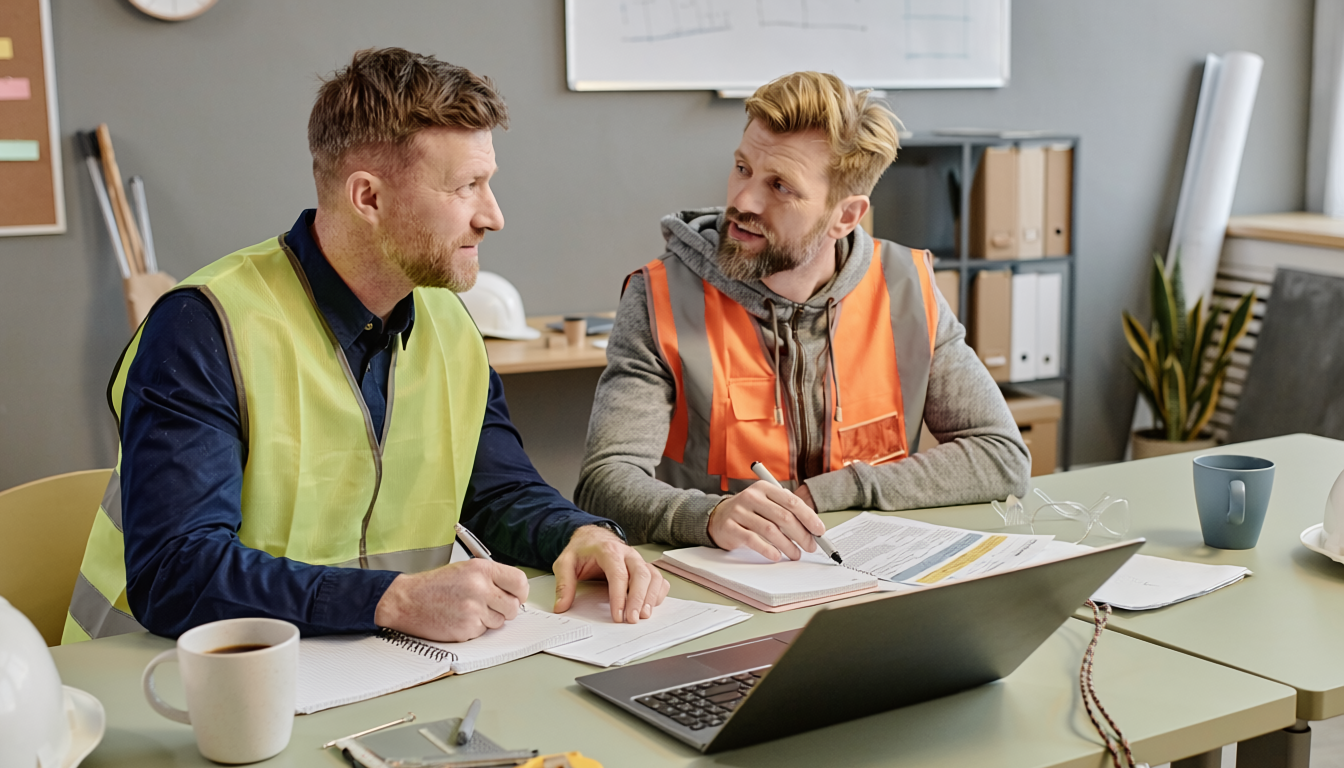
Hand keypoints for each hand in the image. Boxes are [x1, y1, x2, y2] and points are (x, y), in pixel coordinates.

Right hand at [374, 559, 528, 641]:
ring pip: (500, 622)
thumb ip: (492, 578)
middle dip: (505, 609)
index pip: (520, 582)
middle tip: (489, 606)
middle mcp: (480, 588)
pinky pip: (483, 632)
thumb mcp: (465, 569)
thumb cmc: (435, 585)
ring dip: (488, 620)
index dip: (521, 592)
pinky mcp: (466, 629)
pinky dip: (474, 628)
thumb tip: (515, 591)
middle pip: (514, 606)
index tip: (517, 596)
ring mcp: (473, 610)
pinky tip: (459, 619)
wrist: (407, 600)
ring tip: (468, 610)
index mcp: (482, 569)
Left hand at [553, 525, 669, 623]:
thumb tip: (561, 606)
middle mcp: (627, 554)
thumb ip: (563, 584)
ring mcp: (638, 560)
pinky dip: (658, 592)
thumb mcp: (565, 562)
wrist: (593, 537)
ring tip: (644, 615)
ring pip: (653, 576)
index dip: (620, 596)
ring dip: (651, 597)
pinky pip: (658, 579)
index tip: (618, 615)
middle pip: (640, 574)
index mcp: (608, 550)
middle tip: (633, 619)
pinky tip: (651, 605)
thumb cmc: (582, 550)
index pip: (618, 573)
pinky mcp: (644, 567)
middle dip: (639, 599)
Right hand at [707, 480, 824, 560]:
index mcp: (764, 488)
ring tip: (795, 554)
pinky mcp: (730, 527)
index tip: (820, 531)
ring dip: (787, 545)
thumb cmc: (750, 512)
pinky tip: (776, 556)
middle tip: (810, 547)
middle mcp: (752, 497)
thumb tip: (812, 530)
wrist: (718, 517)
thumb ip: (787, 512)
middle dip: (801, 534)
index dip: (809, 517)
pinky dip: (768, 550)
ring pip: (770, 530)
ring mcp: (739, 511)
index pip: (792, 501)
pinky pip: (753, 540)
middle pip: (783, 516)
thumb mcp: (767, 505)